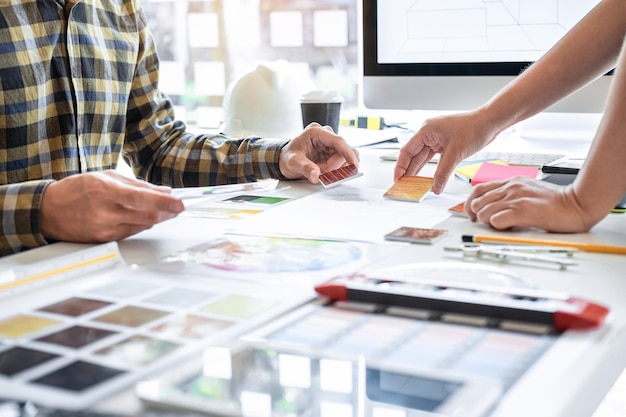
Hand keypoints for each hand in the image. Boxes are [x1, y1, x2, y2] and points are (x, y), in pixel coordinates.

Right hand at [40, 170, 184, 242]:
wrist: (48, 211)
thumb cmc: (76, 190)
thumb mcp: (106, 177)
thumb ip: (137, 184)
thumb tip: (164, 191)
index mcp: (106, 192)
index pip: (143, 199)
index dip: (165, 204)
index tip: (180, 204)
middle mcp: (106, 212)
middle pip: (147, 216)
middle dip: (166, 212)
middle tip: (177, 208)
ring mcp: (105, 229)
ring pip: (142, 225)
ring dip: (155, 218)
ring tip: (159, 210)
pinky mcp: (104, 240)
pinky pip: (131, 233)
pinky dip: (140, 224)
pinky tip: (141, 218)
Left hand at [279, 123, 359, 182]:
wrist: (284, 159)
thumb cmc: (288, 157)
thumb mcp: (293, 163)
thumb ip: (305, 168)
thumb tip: (315, 175)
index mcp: (316, 132)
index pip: (337, 140)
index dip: (347, 152)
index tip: (354, 164)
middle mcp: (325, 135)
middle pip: (343, 150)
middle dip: (336, 165)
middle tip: (324, 173)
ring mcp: (330, 143)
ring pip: (344, 156)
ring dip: (336, 167)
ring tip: (321, 170)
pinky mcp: (332, 151)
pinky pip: (342, 160)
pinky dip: (337, 168)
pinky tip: (327, 171)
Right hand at [394, 111, 497, 193]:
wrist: (490, 122)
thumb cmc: (475, 128)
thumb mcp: (456, 153)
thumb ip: (443, 172)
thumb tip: (435, 187)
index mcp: (426, 130)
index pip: (407, 151)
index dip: (400, 167)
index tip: (397, 179)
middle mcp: (429, 133)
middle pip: (413, 155)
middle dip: (408, 171)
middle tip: (404, 186)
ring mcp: (437, 139)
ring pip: (423, 158)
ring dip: (418, 170)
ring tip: (412, 184)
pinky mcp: (445, 144)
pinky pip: (433, 158)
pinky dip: (431, 169)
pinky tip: (427, 178)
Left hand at [465, 176, 589, 231]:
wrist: (576, 204)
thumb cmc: (555, 201)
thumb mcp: (528, 189)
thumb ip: (511, 193)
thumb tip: (493, 205)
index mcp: (512, 181)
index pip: (478, 189)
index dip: (471, 203)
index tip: (472, 213)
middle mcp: (511, 187)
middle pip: (478, 201)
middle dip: (477, 215)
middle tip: (484, 223)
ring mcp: (517, 199)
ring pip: (484, 212)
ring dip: (487, 222)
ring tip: (500, 225)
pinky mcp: (524, 211)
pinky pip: (497, 220)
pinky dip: (497, 227)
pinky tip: (508, 227)